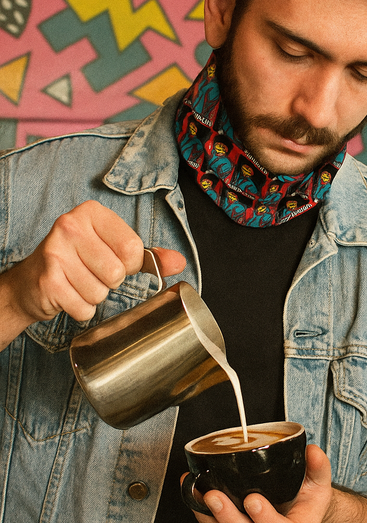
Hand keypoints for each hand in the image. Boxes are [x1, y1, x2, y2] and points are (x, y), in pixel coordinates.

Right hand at [0, 200, 185, 344]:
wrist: (30, 283)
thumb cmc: (77, 262)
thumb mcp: (111, 249)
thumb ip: (146, 256)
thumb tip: (179, 262)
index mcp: (91, 213)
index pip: (132, 248)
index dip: (128, 265)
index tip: (112, 260)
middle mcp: (70, 226)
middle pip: (117, 273)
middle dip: (109, 282)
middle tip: (90, 274)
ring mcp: (55, 252)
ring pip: (100, 292)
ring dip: (93, 296)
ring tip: (77, 283)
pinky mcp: (48, 280)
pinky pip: (84, 308)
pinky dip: (80, 309)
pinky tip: (68, 295)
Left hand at [185, 444, 332, 522]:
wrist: (300, 511)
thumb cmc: (309, 499)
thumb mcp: (320, 483)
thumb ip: (319, 468)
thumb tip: (313, 452)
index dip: (266, 520)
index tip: (253, 500)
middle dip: (229, 518)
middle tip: (215, 496)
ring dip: (211, 516)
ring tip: (200, 493)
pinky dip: (202, 513)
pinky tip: (193, 493)